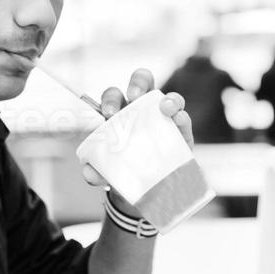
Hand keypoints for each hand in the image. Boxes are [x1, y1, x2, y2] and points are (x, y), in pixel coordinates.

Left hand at [81, 68, 195, 199]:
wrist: (144, 190)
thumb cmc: (122, 169)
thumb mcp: (105, 170)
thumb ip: (95, 170)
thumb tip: (90, 172)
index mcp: (120, 114)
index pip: (114, 96)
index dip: (111, 99)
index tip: (109, 113)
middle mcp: (143, 110)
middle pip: (142, 83)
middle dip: (138, 83)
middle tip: (134, 96)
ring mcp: (164, 119)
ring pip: (169, 98)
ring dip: (168, 99)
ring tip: (165, 107)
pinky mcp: (181, 134)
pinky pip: (184, 119)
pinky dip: (182, 117)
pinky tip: (179, 119)